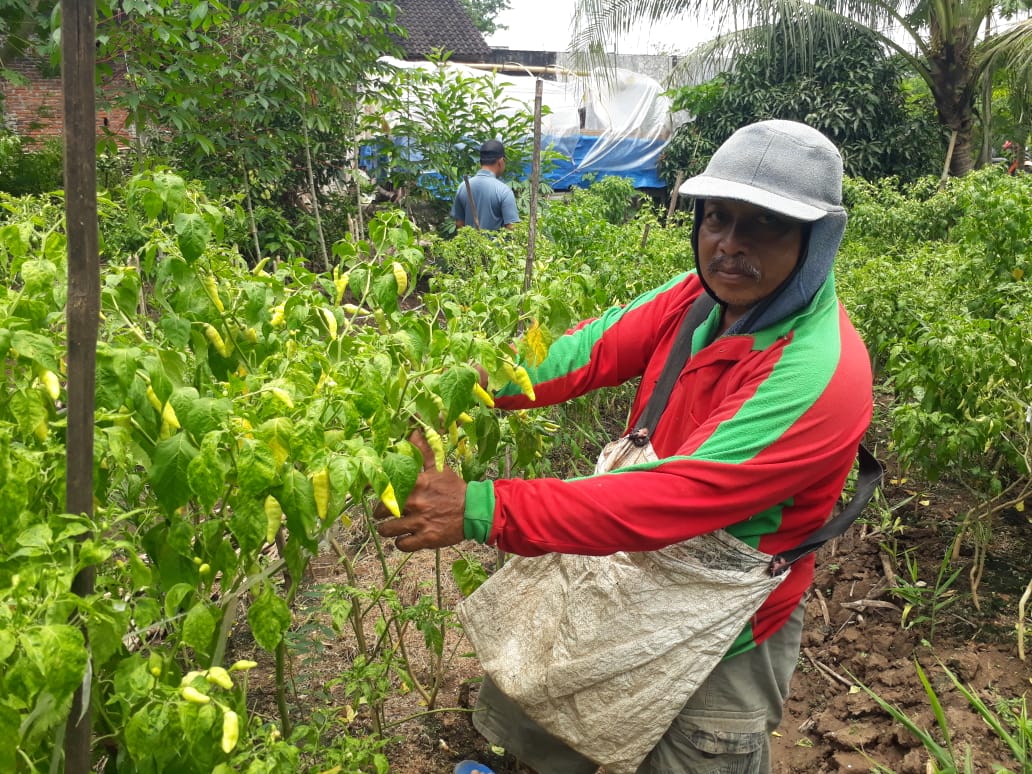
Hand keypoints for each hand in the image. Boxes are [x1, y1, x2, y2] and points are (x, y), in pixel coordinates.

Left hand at [374, 431, 467, 551]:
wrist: (475, 510)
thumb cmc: (454, 488)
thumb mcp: (438, 468)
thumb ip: (423, 451)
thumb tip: (414, 430)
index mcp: (416, 483)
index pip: (384, 486)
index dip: (372, 489)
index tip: (368, 490)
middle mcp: (415, 503)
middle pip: (381, 510)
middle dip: (380, 512)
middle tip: (384, 512)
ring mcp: (420, 522)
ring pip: (387, 530)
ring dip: (386, 529)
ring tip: (390, 527)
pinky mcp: (426, 539)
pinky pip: (402, 544)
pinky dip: (400, 542)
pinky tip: (404, 537)